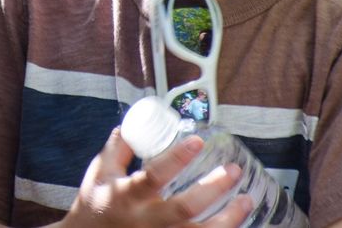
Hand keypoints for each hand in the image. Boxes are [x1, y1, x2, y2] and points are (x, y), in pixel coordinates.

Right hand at [61, 128, 250, 227]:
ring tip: (246, 200)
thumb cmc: (94, 205)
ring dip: (228, 219)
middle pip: (185, 208)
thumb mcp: (100, 173)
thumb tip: (132, 124)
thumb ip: (118, 149)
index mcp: (127, 196)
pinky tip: (235, 223)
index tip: (198, 142)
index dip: (177, 159)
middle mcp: (145, 220)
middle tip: (234, 171)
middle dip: (214, 189)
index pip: (154, 175)